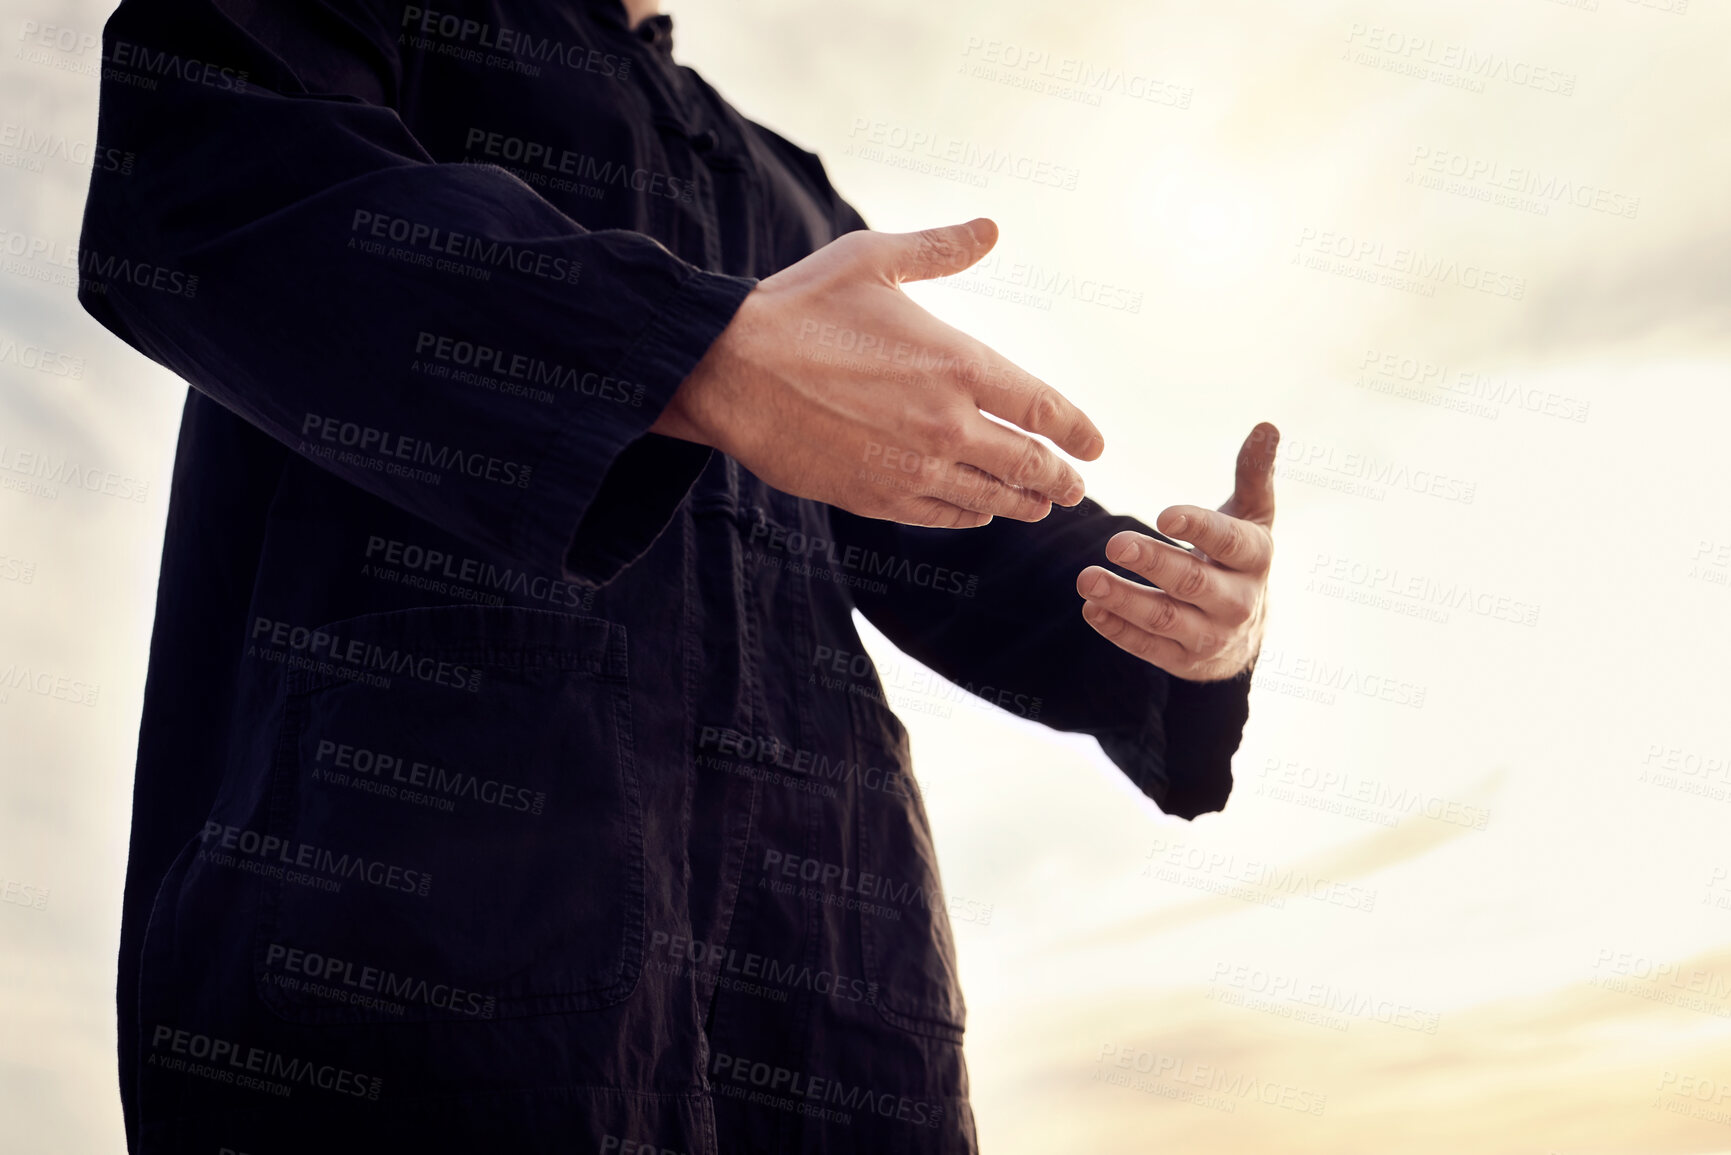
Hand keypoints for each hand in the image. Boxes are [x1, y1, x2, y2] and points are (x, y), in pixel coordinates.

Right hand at [650, 219, 1103, 527]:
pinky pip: (943, 516)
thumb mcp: (870, 260)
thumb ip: (938, 250)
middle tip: (1073, 486)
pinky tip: (976, 511)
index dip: (1078, 430)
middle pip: (1028, 465)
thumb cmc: (796, 309)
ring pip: (990, 499)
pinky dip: (969, 516)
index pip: (1043, 407)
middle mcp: (947, 425)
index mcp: (958, 364)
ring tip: (1036, 506)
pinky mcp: (878, 498)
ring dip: (1020, 504)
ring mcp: (914, 469)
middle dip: (1058, 478)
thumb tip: (989, 228)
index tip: (1095, 445)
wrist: (728, 374)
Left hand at [1075, 423, 1278, 681]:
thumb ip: (1253, 473)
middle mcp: (1239, 601)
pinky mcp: (1184, 660)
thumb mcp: (1252, 516)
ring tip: (1086, 579)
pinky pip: (1148, 647)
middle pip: (1193, 582)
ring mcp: (1212, 636)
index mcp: (1255, 557)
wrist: (1245, 629)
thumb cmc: (1238, 557)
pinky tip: (1091, 608)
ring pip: (1165, 619)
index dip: (1198, 528)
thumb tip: (1266, 425)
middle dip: (1152, 564)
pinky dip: (1117, 630)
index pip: (1230, 542)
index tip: (1163, 515)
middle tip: (1113, 543)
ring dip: (1124, 600)